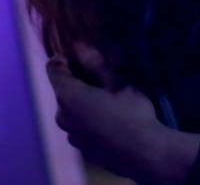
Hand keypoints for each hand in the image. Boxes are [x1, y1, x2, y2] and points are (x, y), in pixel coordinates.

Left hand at [46, 45, 199, 184]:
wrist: (146, 154)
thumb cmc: (132, 113)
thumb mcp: (118, 81)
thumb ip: (94, 61)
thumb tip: (78, 45)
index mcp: (68, 95)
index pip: (53, 67)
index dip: (67, 57)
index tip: (86, 57)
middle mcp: (62, 115)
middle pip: (62, 88)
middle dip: (78, 79)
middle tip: (104, 77)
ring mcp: (71, 134)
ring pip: (70, 107)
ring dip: (83, 99)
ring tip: (109, 99)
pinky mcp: (81, 148)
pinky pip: (78, 123)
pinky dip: (87, 116)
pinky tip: (109, 119)